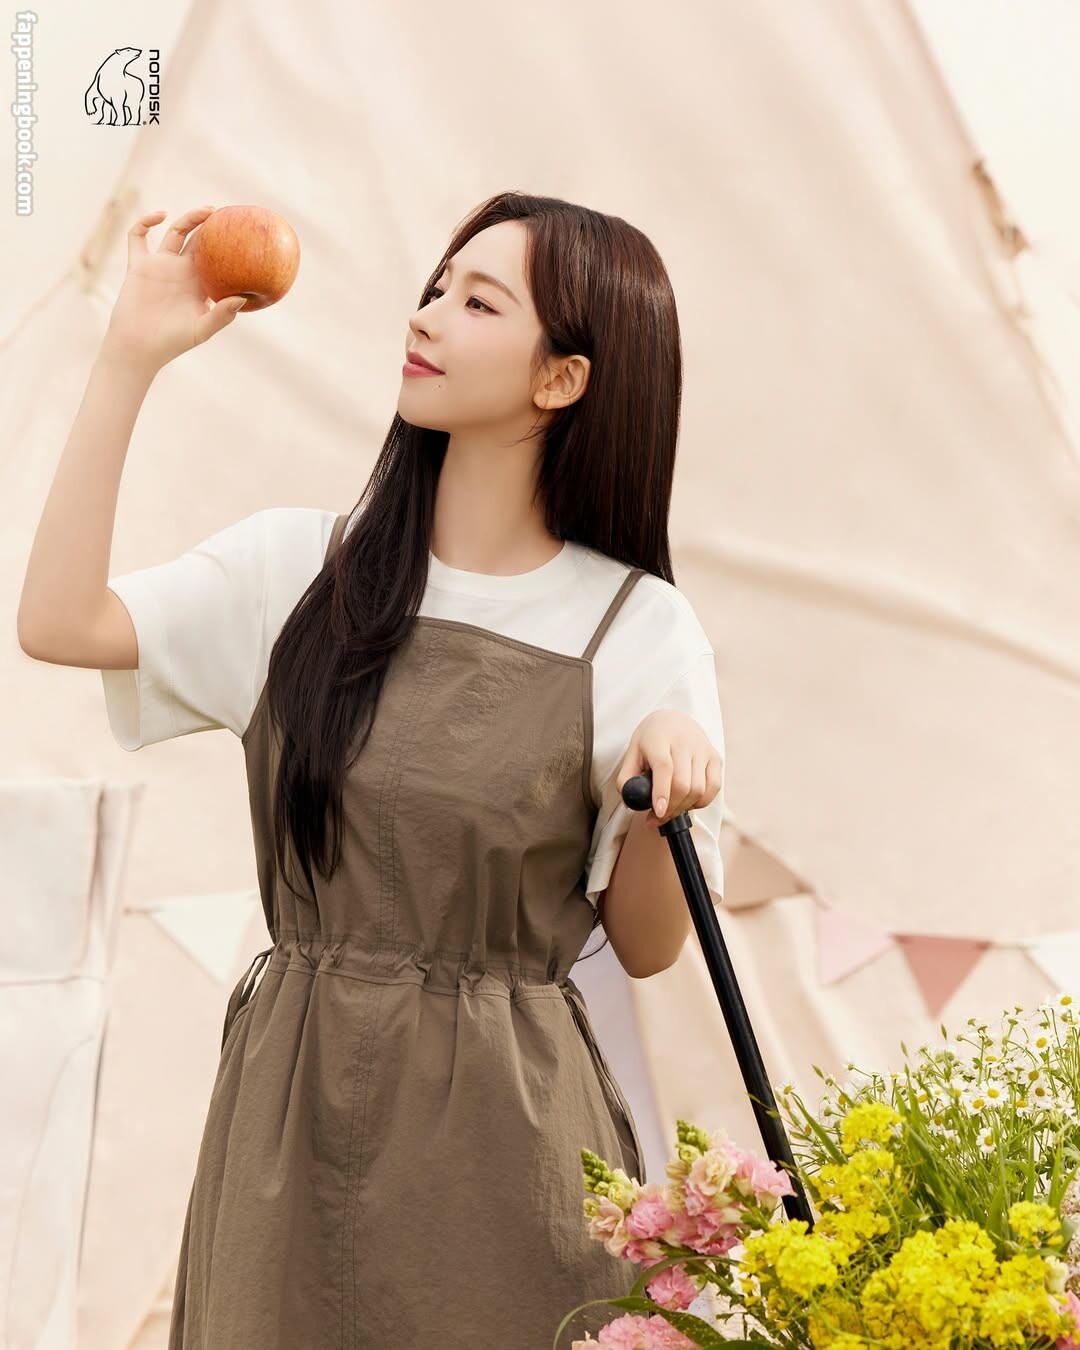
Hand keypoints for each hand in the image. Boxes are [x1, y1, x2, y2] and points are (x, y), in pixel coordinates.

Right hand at [102, 207, 248, 373]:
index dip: (227, 245)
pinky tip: (159, 215)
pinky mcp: (139, 266)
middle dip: (211, 225)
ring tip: (207, 211)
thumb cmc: (173, 342)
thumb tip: (242, 298)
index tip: (242, 232)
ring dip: (189, 219)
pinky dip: (144, 222)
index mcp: (199, 284)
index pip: (216, 258)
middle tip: (226, 213)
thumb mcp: (202, 329)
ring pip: (175, 232)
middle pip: (198, 240)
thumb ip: (222, 315)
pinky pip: (138, 237)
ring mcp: (160, 266)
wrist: (140, 347)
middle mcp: (181, 271)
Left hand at [615, 709, 721, 828]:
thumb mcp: (632, 753)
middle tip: (656, 818)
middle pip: (683, 784)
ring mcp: (702, 749)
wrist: (673, 719)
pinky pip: (713, 788)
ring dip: (684, 807)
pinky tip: (687, 802)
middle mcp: (685, 742)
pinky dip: (701, 802)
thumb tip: (631, 803)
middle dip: (670, 808)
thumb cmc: (650, 740)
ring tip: (670, 810)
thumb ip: (626, 778)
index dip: (662, 792)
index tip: (658, 812)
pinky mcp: (715, 757)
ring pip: (698, 789)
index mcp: (659, 739)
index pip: (664, 767)